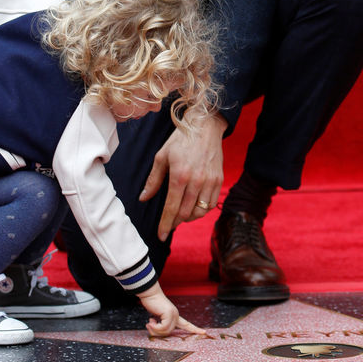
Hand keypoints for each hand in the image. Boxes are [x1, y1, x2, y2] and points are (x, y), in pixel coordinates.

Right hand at [138, 282, 205, 336]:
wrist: (150, 294)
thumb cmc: (152, 304)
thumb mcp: (157, 317)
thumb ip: (161, 324)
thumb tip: (159, 332)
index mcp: (175, 316)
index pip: (187, 324)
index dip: (195, 329)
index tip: (204, 332)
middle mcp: (176, 315)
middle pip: (169, 333)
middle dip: (157, 332)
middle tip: (149, 326)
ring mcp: (173, 314)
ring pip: (166, 331)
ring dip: (155, 330)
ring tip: (150, 322)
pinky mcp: (169, 313)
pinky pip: (162, 328)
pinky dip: (155, 327)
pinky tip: (150, 321)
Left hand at [139, 113, 226, 240]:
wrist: (205, 127)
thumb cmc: (180, 140)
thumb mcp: (162, 156)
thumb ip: (153, 180)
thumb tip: (143, 198)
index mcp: (179, 175)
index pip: (171, 208)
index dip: (165, 224)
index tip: (160, 235)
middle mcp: (196, 181)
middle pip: (185, 213)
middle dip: (175, 222)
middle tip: (168, 223)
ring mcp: (209, 181)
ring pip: (200, 211)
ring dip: (189, 218)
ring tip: (181, 215)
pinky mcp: (218, 179)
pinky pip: (212, 204)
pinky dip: (202, 210)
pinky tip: (195, 207)